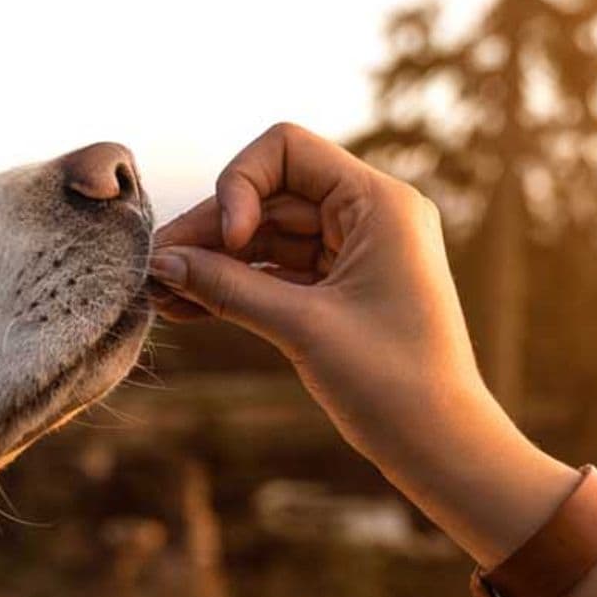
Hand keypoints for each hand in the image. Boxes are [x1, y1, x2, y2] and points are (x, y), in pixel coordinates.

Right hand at [149, 123, 574, 563]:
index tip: (227, 241)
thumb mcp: (302, 328)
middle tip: (154, 270)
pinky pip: (280, 272)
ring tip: (160, 295)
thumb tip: (162, 262)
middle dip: (212, 231)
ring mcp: (357, 252)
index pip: (287, 150)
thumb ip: (228, 287)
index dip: (240, 184)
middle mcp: (371, 215)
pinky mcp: (344, 289)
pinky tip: (188, 306)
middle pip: (270, 195)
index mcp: (379, 203)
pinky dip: (238, 286)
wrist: (442, 447)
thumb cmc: (391, 384)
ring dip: (217, 262)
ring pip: (269, 236)